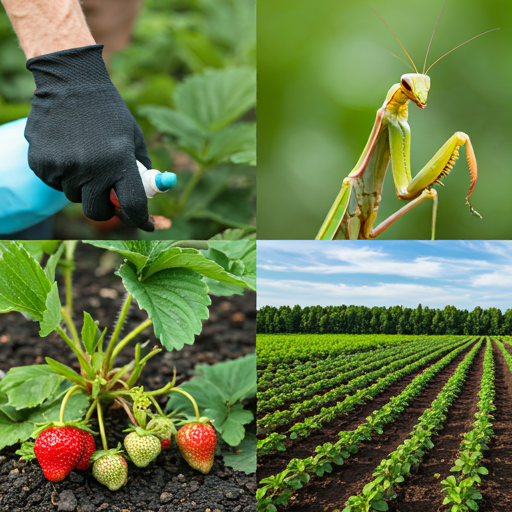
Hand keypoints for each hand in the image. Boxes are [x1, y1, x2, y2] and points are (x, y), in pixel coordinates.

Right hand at [25, 44, 150, 227]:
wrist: (71, 83)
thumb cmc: (110, 113)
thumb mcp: (135, 139)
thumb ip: (142, 172)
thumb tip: (145, 202)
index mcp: (119, 162)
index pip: (132, 208)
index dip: (139, 219)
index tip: (142, 221)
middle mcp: (90, 169)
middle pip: (98, 213)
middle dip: (105, 208)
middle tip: (108, 194)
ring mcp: (62, 167)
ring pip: (75, 197)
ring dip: (83, 187)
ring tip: (86, 157)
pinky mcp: (40, 163)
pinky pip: (56, 183)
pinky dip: (63, 175)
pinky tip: (67, 150)